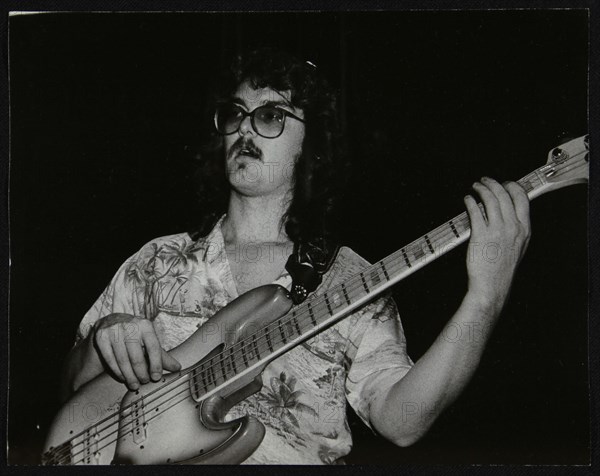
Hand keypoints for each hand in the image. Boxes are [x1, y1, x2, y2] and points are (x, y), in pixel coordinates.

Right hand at [93, 313, 180, 389]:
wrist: (111, 322)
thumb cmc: (135, 335)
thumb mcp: (149, 341)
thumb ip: (162, 355)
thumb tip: (178, 368)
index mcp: (145, 325)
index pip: (153, 347)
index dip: (156, 364)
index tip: (156, 377)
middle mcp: (130, 325)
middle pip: (137, 356)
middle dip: (141, 373)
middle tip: (144, 382)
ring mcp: (114, 330)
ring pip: (123, 360)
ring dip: (129, 376)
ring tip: (134, 384)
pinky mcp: (101, 337)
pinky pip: (110, 359)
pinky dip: (117, 371)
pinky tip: (123, 377)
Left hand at [464, 177, 530, 312]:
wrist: (492, 286)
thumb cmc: (502, 270)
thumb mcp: (518, 247)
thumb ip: (516, 230)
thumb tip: (508, 214)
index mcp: (524, 229)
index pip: (522, 198)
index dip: (512, 186)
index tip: (505, 183)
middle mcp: (512, 227)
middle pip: (504, 194)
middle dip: (493, 183)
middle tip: (485, 181)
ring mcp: (497, 230)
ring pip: (490, 199)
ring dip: (481, 189)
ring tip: (475, 187)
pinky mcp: (480, 234)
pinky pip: (475, 211)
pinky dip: (470, 201)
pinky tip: (467, 200)